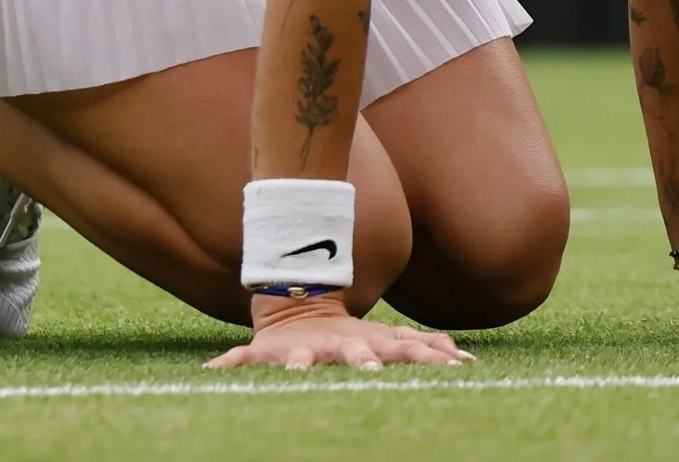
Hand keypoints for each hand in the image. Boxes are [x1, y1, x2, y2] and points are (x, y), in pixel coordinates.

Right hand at [204, 293, 473, 371]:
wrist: (300, 304)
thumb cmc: (350, 334)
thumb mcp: (387, 337)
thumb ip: (422, 347)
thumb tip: (465, 358)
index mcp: (366, 343)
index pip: (402, 347)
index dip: (426, 355)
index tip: (452, 366)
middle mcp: (336, 344)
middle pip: (355, 350)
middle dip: (364, 359)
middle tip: (372, 371)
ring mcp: (301, 348)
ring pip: (299, 357)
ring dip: (298, 365)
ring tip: (297, 374)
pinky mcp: (268, 351)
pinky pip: (243, 358)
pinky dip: (228, 364)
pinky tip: (213, 370)